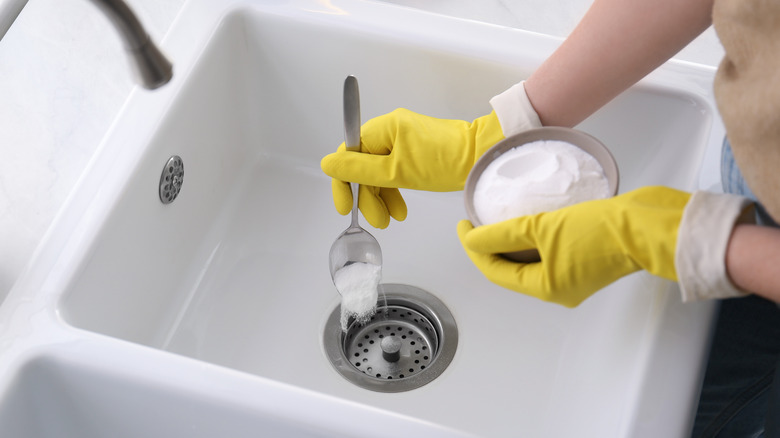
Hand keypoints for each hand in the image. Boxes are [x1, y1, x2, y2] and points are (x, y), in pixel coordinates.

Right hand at [321, 81, 541, 228]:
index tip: (345, 207)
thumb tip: (328, 164)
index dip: (343, 182)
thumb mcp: (396, 172)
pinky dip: (394, 190)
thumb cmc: (444, 162)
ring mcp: (403, 140)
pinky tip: (399, 209)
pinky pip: (394, 171)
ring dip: (381, 197)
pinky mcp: (414, 151)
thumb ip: (359, 170)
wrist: (481, 157)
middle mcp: (389, 130)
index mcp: (382, 128)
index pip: (348, 154)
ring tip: (391, 219)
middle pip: (364, 166)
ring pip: (379, 172)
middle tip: (377, 221)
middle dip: (367, 196)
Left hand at [457, 186, 688, 306]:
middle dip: (490, 248)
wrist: (647, 225)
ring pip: (530, 262)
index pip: (496, 272)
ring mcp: (574, 277)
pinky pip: (548, 254)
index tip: (463, 225)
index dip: (474, 249)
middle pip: (511, 270)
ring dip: (511, 244)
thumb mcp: (543, 228)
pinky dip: (533, 242)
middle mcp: (559, 289)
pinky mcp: (587, 261)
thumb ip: (503, 234)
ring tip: (496, 220)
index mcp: (547, 288)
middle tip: (475, 223)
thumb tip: (473, 239)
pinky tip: (528, 222)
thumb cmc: (602, 230)